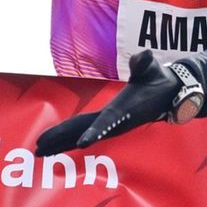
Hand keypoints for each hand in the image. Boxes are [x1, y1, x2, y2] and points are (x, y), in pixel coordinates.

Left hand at [35, 50, 192, 156]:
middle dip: (62, 139)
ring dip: (61, 143)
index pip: (107, 120)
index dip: (95, 131)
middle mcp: (115, 121)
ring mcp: (110, 125)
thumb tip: (144, 55)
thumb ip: (145, 62)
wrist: (167, 93)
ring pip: (81, 134)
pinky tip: (56, 145)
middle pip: (84, 130)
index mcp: (123, 108)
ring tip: (40, 151)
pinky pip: (84, 132)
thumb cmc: (157, 79)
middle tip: (39, 148)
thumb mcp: (151, 67)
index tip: (83, 143)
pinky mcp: (108, 124)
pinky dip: (69, 139)